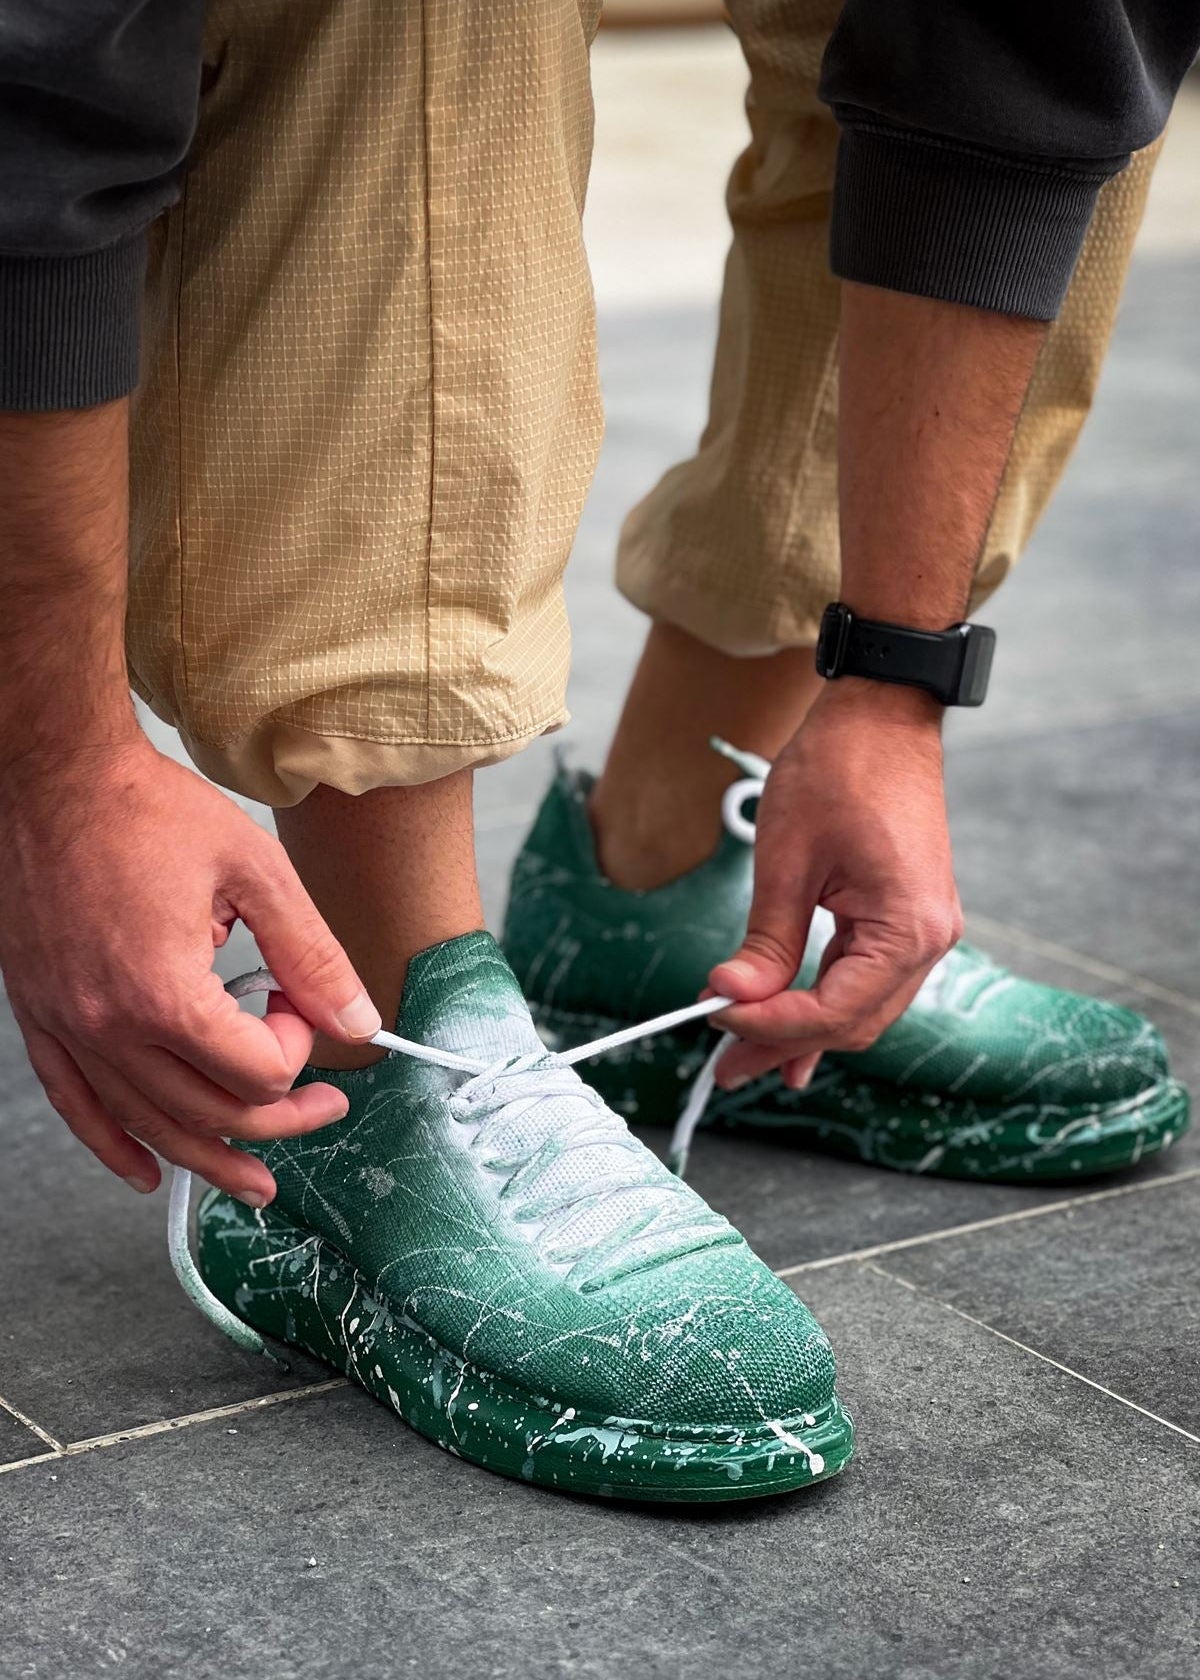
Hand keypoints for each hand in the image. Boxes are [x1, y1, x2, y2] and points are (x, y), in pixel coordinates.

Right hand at [0, 739, 380, 1203]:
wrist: (56, 775)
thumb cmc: (149, 810)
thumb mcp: (256, 870)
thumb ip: (312, 953)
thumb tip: (359, 1019)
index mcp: (162, 990)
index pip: (253, 1069)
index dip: (296, 1047)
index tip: (299, 1002)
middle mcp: (106, 1023)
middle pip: (205, 1111)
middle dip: (276, 1118)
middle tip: (323, 1107)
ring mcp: (66, 1025)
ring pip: (144, 1124)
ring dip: (206, 1159)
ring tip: (254, 1182)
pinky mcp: (40, 1015)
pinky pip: (75, 1104)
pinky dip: (114, 1144)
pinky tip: (147, 1171)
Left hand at [709, 680, 962, 1088]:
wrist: (882, 712)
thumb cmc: (839, 769)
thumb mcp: (787, 860)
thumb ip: (765, 940)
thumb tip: (730, 996)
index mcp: (907, 928)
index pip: (833, 1010)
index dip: (769, 1026)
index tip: (714, 1018)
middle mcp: (930, 940)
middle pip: (852, 1022)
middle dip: (783, 1045)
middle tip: (722, 1068)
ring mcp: (924, 930)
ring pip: (861, 1008)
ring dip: (803, 1032)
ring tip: (745, 1058)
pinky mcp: (909, 918)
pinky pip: (867, 979)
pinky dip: (825, 1002)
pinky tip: (790, 1030)